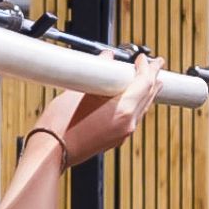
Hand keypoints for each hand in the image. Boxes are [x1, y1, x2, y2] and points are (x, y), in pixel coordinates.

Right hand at [27, 54, 163, 167]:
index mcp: (124, 110)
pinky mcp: (117, 139)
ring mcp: (124, 134)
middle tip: (156, 64)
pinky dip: (137, 104)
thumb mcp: (79, 91)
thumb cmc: (61, 123)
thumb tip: (107, 57)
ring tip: (152, 80)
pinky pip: (134, 118)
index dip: (146, 67)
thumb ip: (98, 73)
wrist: (51, 151)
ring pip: (143, 108)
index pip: (144, 83)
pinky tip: (133, 99)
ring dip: (147, 92)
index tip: (142, 58)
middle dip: (153, 78)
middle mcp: (128, 124)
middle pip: (148, 96)